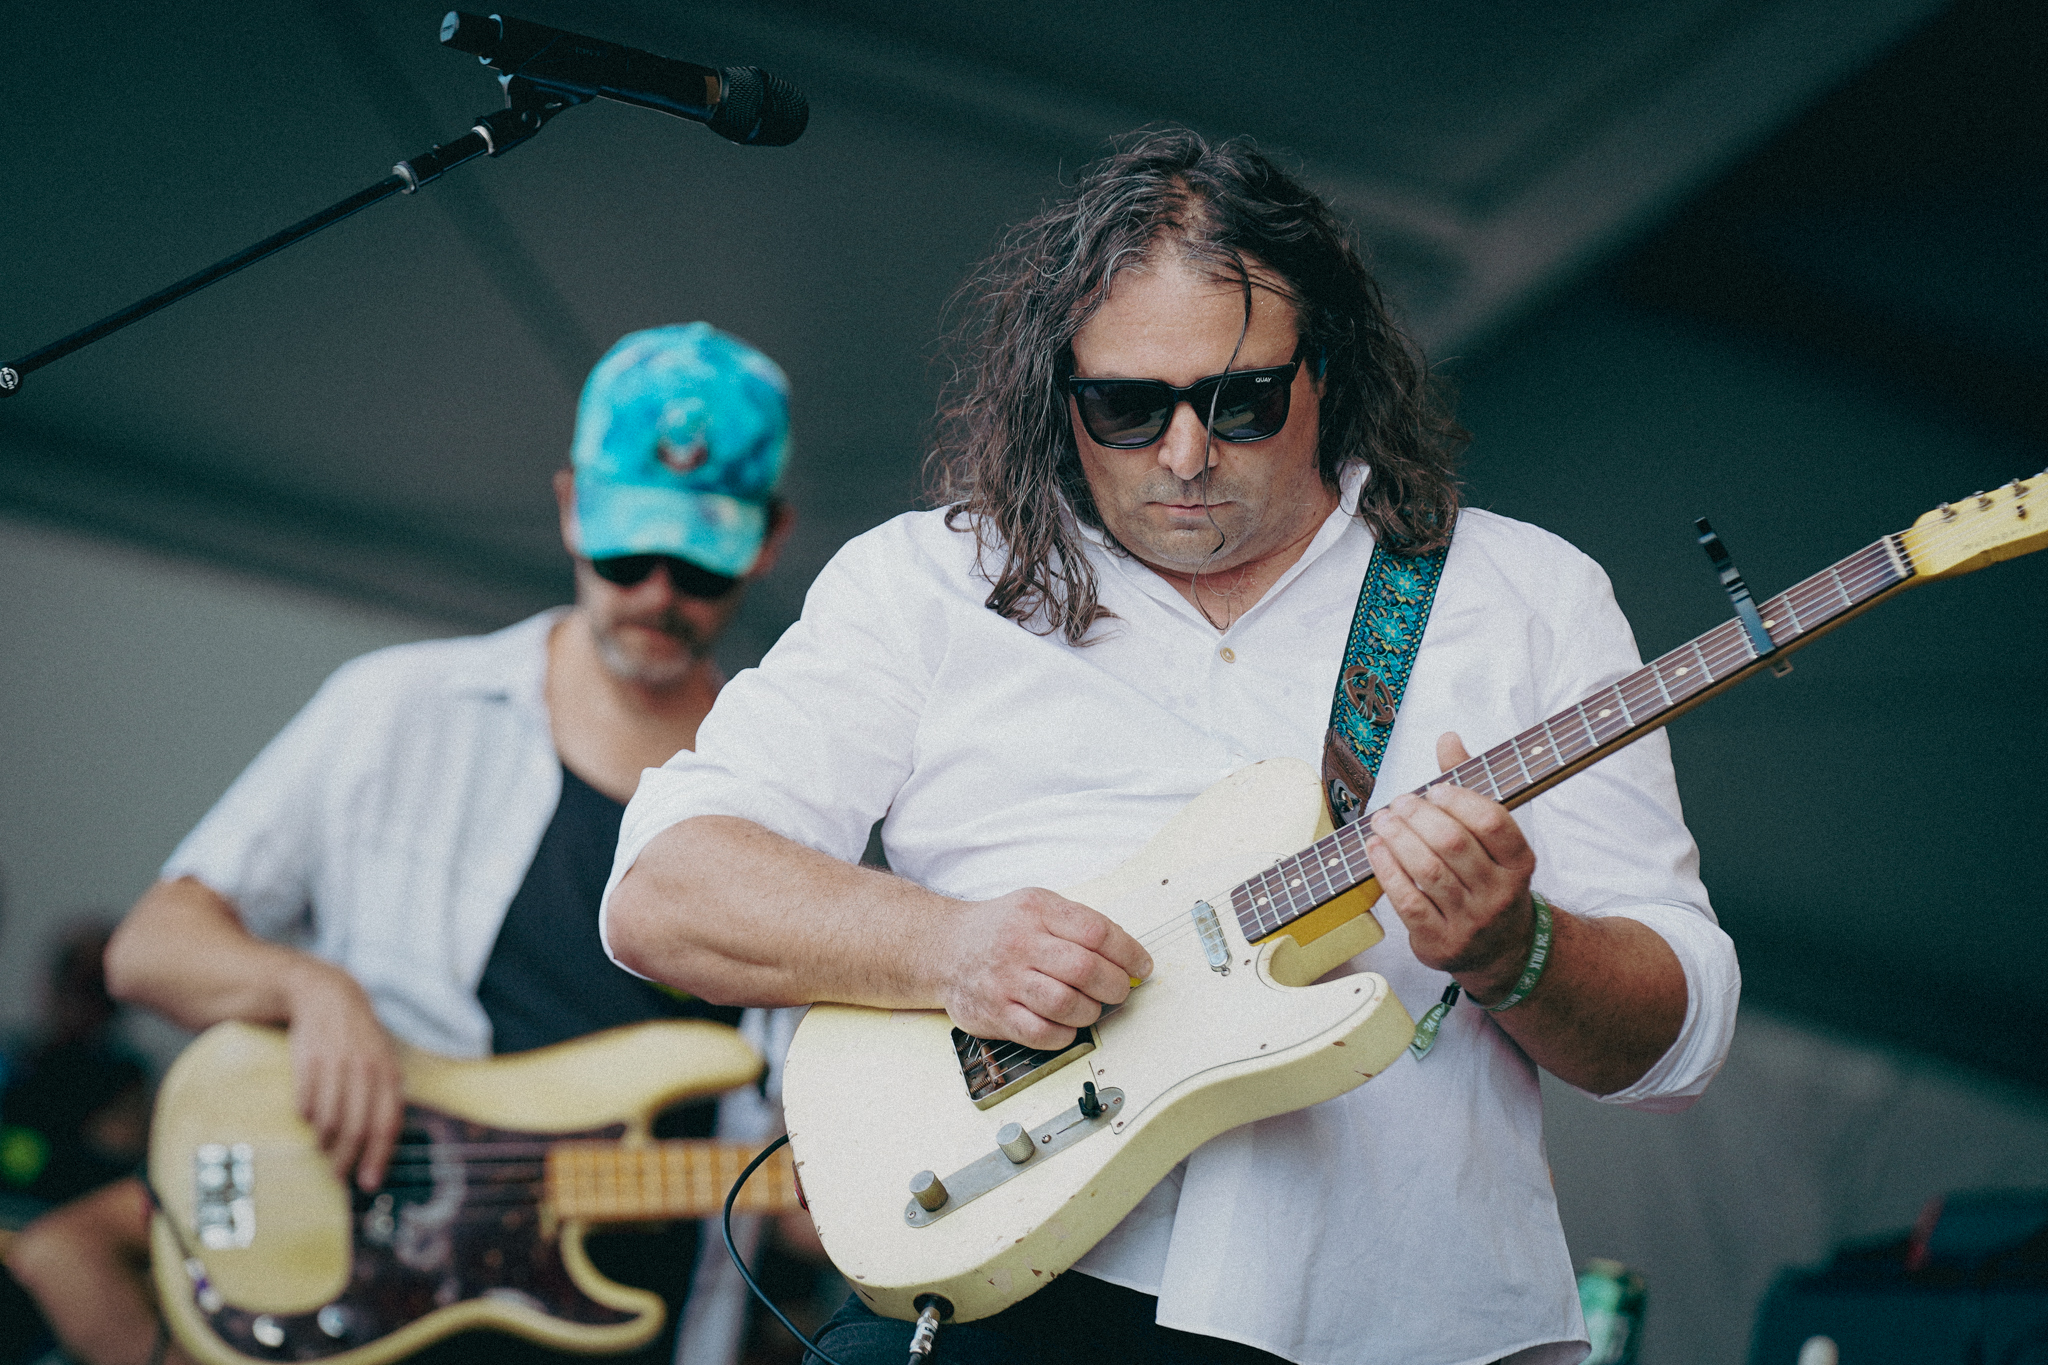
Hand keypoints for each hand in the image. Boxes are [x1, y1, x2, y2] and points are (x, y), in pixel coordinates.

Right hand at [283, 962, 404, 1190]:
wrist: (327, 997)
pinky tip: (307, 1118)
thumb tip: (381, 1146)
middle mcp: (366, 1071)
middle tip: (339, 1176)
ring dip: (325, 1142)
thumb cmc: (357, 1041)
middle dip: (347, 1159)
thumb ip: (382, 1098)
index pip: (387, 1125)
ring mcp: (337, 1065)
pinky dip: (306, 1115)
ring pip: (330, 1119)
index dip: (378, 1157)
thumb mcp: (380, 1063)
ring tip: (323, 1149)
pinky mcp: (309, 1060)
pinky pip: (306, 1100)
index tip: (369, 1184)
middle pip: (357, 1128)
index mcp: (389, 1074)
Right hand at [935, 888, 1153, 1049]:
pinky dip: (1065, 1034)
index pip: (1096, 931)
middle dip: (1115, 985)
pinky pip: (1042, 1034)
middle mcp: (1020, 944)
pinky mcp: (995, 1013)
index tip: (1142, 966)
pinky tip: (1066, 1025)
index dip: (1129, 952)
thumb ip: (1079, 925)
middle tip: (1118, 990)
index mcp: (1037, 911)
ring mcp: (1005, 981)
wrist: (944, 948)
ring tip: (1091, 1007)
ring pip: (1066, 1004)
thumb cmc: (1001, 929)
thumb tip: (1128, 956)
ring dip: (1091, 1011)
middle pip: (1085, 969)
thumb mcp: (1038, 907)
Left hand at [1364, 732, 1539, 1002]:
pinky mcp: (1441, 941)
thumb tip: (1448, 738)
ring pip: (1428, 871)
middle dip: (1418, 816)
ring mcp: (1471, 921)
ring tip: (1381, 820)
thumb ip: (1471, 788)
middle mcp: (1500, 893)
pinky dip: (1387, 871)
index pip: (1494, 823)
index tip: (1434, 788)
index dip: (1460, 799)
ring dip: (1398, 839)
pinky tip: (1375, 849)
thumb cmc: (1488, 879)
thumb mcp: (1493, 840)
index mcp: (1520, 863)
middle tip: (1398, 803)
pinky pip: (1408, 902)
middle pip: (1454, 844)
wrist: (1501, 949)